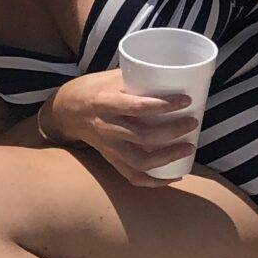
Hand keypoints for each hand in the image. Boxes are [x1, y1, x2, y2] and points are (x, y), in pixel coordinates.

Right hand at [46, 70, 199, 185]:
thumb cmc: (92, 89)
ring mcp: (109, 147)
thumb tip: (174, 75)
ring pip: (140, 161)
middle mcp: (107, 128)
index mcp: (105, 103)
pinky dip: (154, 181)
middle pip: (143, 137)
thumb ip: (138, 78)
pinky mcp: (111, 159)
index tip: (186, 100)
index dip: (164, 105)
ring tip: (188, 148)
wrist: (65, 111)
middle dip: (173, 132)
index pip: (138, 106)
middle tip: (192, 123)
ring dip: (168, 158)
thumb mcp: (110, 78)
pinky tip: (173, 177)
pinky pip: (132, 176)